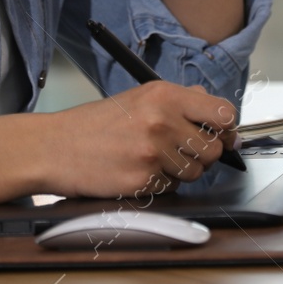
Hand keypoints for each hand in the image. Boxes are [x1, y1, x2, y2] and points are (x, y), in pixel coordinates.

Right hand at [37, 81, 238, 198]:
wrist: (55, 147)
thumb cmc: (96, 124)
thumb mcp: (139, 97)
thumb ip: (181, 100)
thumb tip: (219, 114)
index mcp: (164, 95)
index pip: (223, 112)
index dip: (227, 128)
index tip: (224, 135)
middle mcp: (162, 120)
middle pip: (213, 148)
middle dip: (201, 154)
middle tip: (178, 150)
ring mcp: (152, 152)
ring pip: (195, 172)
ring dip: (180, 171)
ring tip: (151, 159)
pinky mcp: (142, 181)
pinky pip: (171, 188)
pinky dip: (159, 184)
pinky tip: (136, 171)